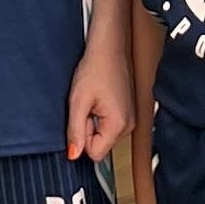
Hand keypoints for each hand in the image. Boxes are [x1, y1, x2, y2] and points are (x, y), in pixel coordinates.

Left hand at [65, 44, 131, 164]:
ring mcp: (130, 120)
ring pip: (103, 136)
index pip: (95, 153)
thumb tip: (73, 155)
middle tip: (86, 105)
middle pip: (100, 145)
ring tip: (93, 101)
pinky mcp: (127, 113)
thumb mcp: (77, 101)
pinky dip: (99, 116)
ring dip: (93, 122)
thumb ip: (75, 132)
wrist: (108, 48)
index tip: (82, 116)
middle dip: (88, 129)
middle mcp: (129, 126)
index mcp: (119, 125)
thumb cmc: (95, 69)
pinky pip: (108, 126)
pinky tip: (98, 100)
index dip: (82, 137)